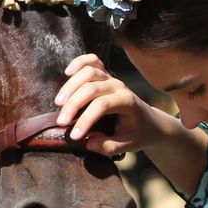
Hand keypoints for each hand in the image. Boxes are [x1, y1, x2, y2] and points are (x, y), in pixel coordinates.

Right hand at [54, 54, 175, 155]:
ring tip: (58, 103)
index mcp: (127, 102)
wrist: (149, 122)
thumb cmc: (137, 134)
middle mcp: (118, 86)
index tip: (73, 136)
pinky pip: (92, 61)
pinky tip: (67, 72)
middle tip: (61, 122)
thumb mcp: (127, 145)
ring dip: (71, 86)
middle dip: (73, 105)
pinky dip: (79, 62)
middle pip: (91, 88)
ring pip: (89, 72)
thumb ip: (108, 147)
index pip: (102, 106)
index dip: (85, 120)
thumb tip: (88, 143)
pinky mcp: (105, 74)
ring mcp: (111, 78)